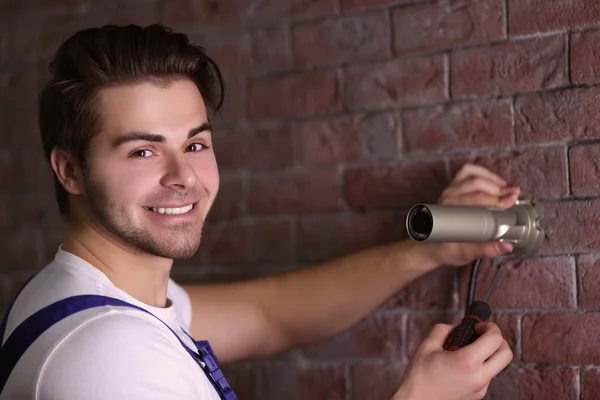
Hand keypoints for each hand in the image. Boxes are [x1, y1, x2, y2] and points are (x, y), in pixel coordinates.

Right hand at [392, 322, 512, 399]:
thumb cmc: (419, 376)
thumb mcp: (427, 345)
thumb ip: (444, 330)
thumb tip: (458, 327)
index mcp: (467, 362)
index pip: (495, 339)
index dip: (489, 327)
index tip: (477, 326)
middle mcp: (479, 377)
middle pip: (506, 353)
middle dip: (498, 339)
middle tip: (481, 335)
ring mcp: (480, 389)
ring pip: (497, 365)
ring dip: (488, 353)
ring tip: (465, 351)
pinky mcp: (477, 395)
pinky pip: (487, 376)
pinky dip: (480, 366)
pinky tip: (461, 366)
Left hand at [425, 163, 520, 266]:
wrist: (431, 247)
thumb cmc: (446, 249)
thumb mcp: (465, 254)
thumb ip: (484, 250)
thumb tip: (506, 246)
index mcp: (450, 210)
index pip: (476, 198)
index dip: (496, 199)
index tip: (511, 202)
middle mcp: (448, 197)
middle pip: (476, 183)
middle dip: (498, 189)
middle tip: (513, 197)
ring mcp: (449, 190)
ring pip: (472, 174)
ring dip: (492, 179)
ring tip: (507, 189)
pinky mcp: (453, 188)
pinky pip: (467, 172)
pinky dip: (483, 173)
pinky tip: (495, 182)